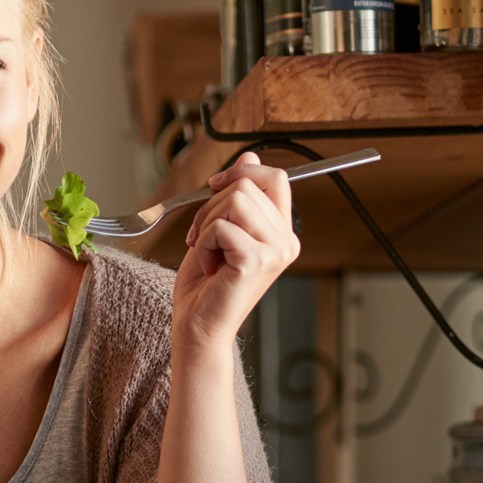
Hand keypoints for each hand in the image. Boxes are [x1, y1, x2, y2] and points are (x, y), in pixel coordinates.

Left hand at [176, 153, 299, 355]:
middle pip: (249, 184)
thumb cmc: (205, 286)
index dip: (242, 171)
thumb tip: (249, 155)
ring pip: (234, 200)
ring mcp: (274, 252)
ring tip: (206, 251)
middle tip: (202, 235)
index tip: (214, 187)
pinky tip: (207, 265)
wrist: (197, 328)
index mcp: (281, 233)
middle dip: (212, 203)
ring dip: (205, 223)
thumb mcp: (219, 229)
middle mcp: (285, 242)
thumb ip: (237, 196)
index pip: (276, 177)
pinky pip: (222, 226)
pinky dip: (203, 242)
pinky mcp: (255, 261)